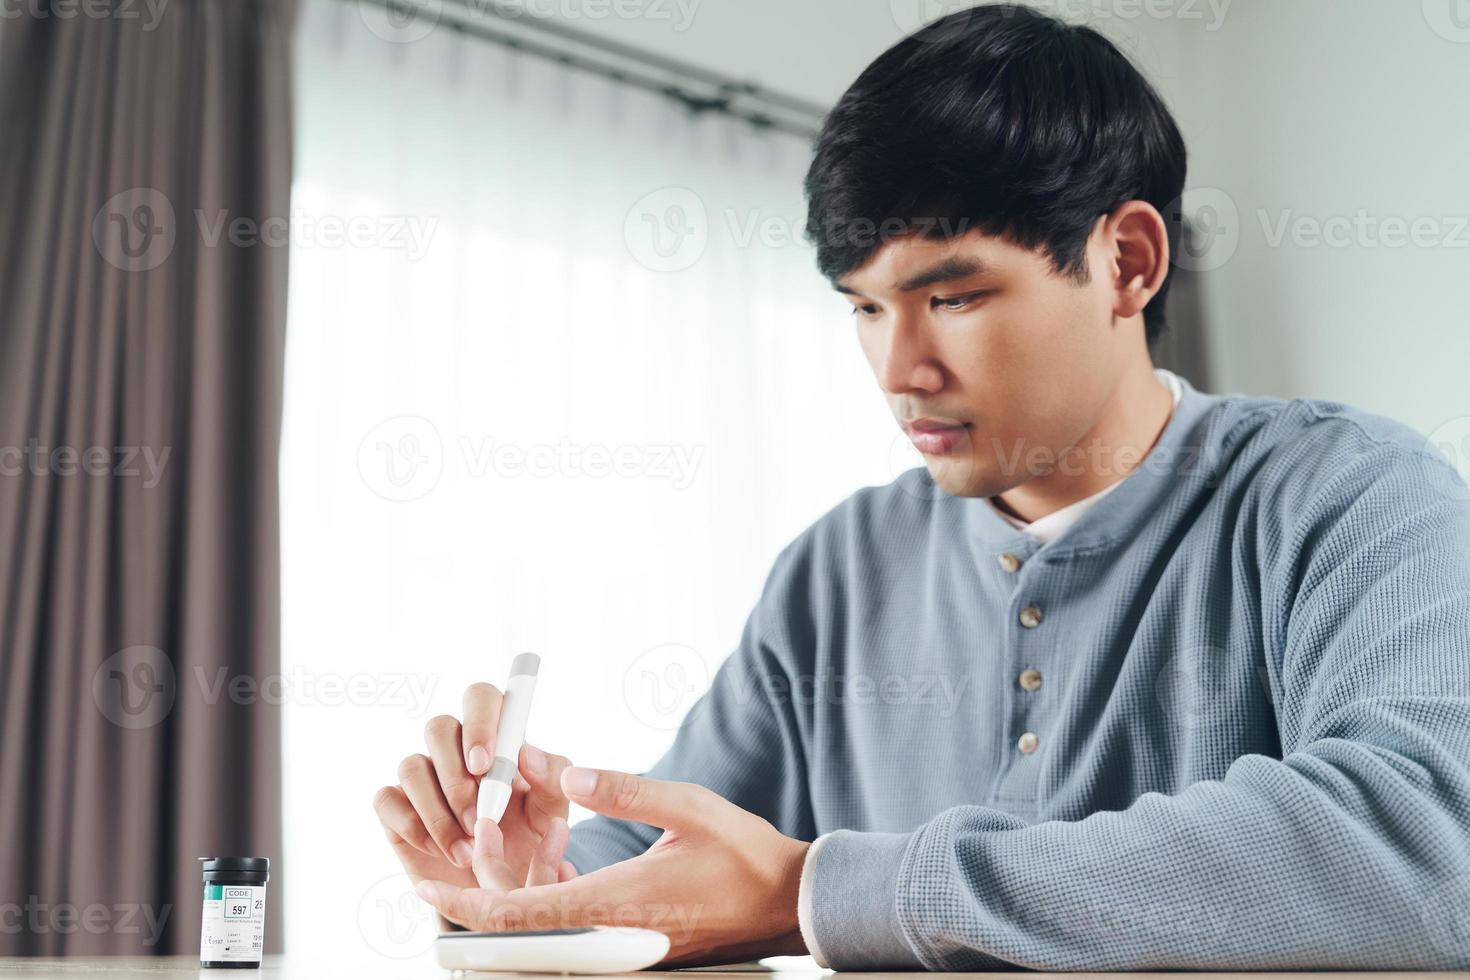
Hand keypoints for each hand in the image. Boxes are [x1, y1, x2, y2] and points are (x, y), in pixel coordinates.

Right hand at [372, 682, 579, 897]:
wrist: (499, 887)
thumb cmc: (529, 838)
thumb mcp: (551, 811)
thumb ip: (550, 777)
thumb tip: (527, 753)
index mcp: (495, 738)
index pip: (480, 698)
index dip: (479, 724)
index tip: (485, 765)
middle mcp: (454, 749)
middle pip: (438, 727)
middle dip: (456, 778)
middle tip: (479, 820)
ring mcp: (423, 775)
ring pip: (411, 766)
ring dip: (438, 812)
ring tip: (467, 850)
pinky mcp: (396, 806)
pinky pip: (387, 799)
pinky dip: (415, 827)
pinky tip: (441, 851)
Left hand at [413, 767, 810, 966]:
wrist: (785, 902)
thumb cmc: (741, 853)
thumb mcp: (684, 805)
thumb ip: (620, 788)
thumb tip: (562, 770)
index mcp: (614, 905)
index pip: (519, 915)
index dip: (463, 903)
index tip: (424, 887)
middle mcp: (609, 938)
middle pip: (517, 931)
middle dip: (477, 893)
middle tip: (461, 844)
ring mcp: (620, 950)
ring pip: (539, 936)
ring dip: (508, 899)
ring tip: (495, 848)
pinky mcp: (630, 949)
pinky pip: (567, 936)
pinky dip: (541, 906)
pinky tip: (544, 870)